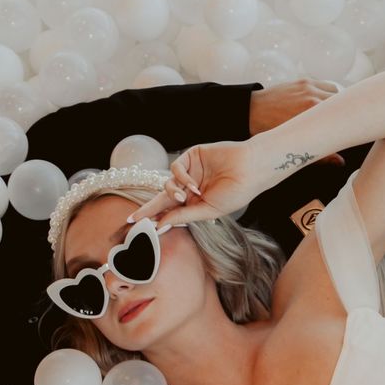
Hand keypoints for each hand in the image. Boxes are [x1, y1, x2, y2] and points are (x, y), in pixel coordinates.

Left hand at [127, 141, 261, 228]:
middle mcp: (190, 188)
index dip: (155, 218)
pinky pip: (176, 168)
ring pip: (168, 183)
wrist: (251, 169)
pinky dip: (181, 177)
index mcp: (196, 202)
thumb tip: (160, 225)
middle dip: (149, 208)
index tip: (138, 228)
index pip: (170, 211)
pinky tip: (193, 186)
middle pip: (163, 198)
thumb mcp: (208, 210)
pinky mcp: (192, 156)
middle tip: (133, 219)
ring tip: (183, 198)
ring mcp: (191, 171)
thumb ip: (184, 216)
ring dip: (172, 192)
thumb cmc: (236, 192)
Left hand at [249, 80, 345, 166]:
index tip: (359, 129)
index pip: (343, 116)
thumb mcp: (294, 146)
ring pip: (337, 92)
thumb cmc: (269, 131)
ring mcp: (309, 87)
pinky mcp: (304, 81)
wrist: (249, 111)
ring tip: (340, 114)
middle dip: (349, 112)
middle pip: (344, 102)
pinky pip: (325, 85)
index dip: (354, 122)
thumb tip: (341, 161)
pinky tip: (328, 104)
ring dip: (341, 102)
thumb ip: (321, 154)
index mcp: (313, 112)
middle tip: (353, 122)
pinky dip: (330, 93)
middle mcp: (313, 96)